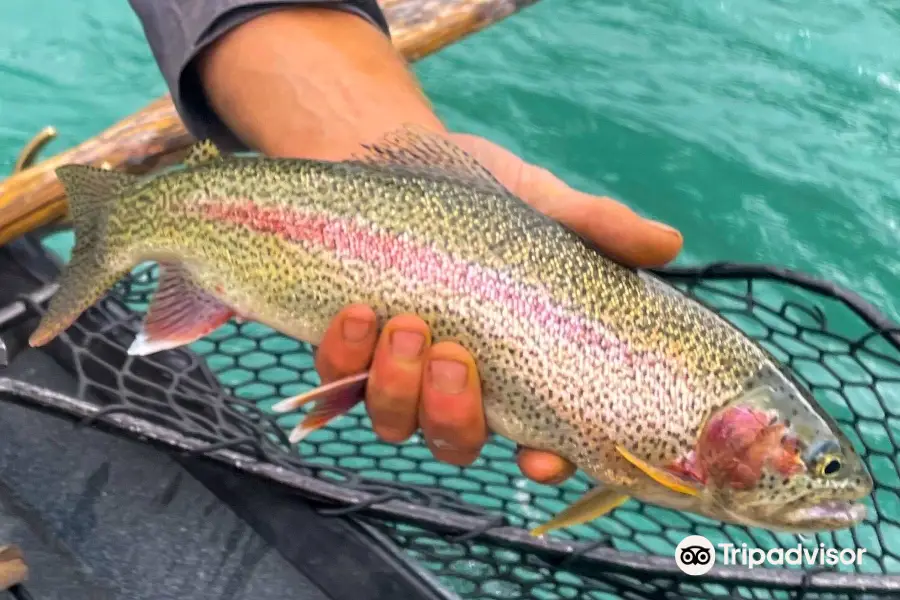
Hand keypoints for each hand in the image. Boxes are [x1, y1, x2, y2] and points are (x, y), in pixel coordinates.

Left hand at [314, 132, 683, 483]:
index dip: (543, 462)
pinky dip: (347, 354)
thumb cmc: (476, 194)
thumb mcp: (540, 202)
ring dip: (400, 387)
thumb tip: (668, 242)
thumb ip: (596, 227)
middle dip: (455, 415)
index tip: (539, 458)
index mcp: (515, 365)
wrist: (390, 161)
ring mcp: (398, 371)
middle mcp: (456, 383)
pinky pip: (339, 379)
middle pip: (458, 442)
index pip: (538, 438)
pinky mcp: (347, 349)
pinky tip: (360, 314)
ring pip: (396, 423)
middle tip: (457, 356)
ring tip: (406, 326)